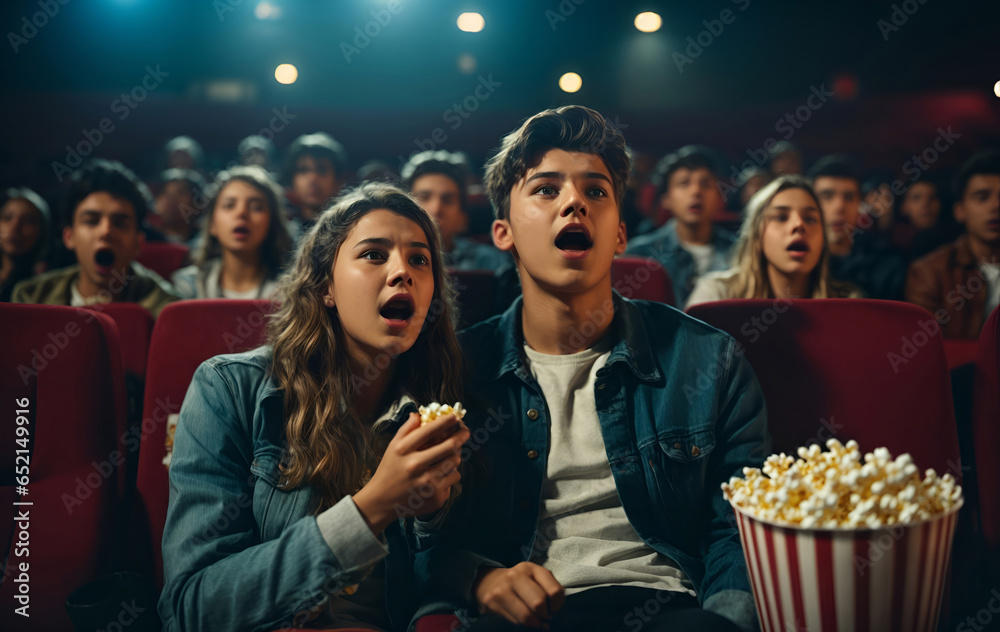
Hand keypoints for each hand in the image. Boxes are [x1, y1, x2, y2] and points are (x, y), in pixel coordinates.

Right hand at [353, 412, 468, 533]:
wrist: (382, 501)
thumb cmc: (389, 470)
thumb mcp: (393, 446)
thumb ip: (407, 429)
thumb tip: (420, 414)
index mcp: (403, 450)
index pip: (430, 430)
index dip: (446, 421)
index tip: (455, 417)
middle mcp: (415, 466)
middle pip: (449, 446)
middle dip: (461, 436)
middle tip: (465, 432)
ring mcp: (427, 484)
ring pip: (455, 462)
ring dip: (454, 457)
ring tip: (445, 457)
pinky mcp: (436, 498)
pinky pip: (453, 478)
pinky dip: (449, 475)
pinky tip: (437, 477)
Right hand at [474, 562, 564, 628]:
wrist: (488, 582)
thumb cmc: (519, 583)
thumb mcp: (534, 579)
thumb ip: (547, 591)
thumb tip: (550, 618)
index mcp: (531, 568)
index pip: (555, 591)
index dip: (557, 605)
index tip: (553, 608)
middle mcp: (515, 576)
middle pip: (539, 603)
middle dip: (545, 615)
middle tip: (543, 615)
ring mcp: (502, 589)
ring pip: (527, 616)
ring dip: (535, 623)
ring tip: (535, 620)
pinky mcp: (492, 602)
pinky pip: (515, 621)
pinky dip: (524, 625)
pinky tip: (523, 620)